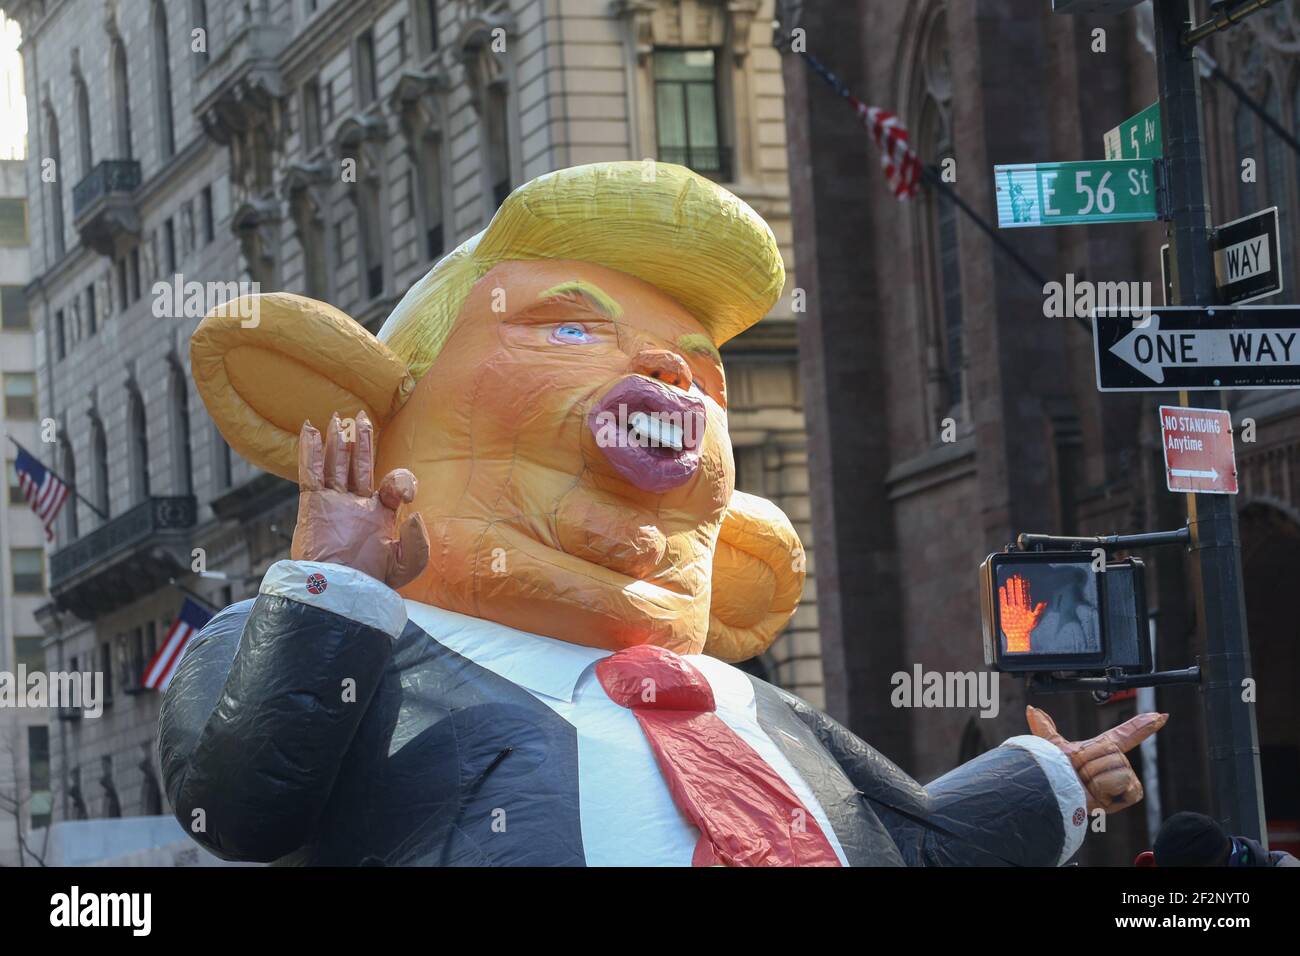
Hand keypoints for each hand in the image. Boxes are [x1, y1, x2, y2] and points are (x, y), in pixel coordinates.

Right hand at [291, 411, 429, 588]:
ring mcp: (334, 503)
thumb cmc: (371, 583)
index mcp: (381, 515)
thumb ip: (418, 542)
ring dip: (338, 440)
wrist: (337, 593)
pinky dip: (309, 449)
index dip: (402, 481)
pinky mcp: (313, 505)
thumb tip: (414, 514)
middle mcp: (357, 505)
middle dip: (363, 441)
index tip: (405, 495)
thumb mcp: (407, 566)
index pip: (394, 483)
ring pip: (336, 464)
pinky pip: (310, 472)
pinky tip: (308, 428)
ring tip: (338, 418)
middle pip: (361, 465)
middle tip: (362, 418)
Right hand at [999, 574, 1045, 651]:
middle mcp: (1018, 606)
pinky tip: (1002, 589)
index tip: (1025, 579)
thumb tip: (1044, 602)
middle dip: (1017, 584)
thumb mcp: (1034, 619)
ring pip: (1010, 595)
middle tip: (1016, 576)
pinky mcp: (1004, 611)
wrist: (1017, 636)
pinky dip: (1002, 595)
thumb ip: (1038, 610)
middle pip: (1017, 592)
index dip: (1025, 587)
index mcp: (1025, 606)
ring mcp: (1011, 608)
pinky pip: (1003, 601)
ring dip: (1010, 588)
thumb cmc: (1027, 629)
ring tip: (1009, 579)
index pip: (1025, 594)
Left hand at [1027, 705, 1167, 813]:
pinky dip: (1106, 786)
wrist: (1056, 795)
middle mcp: (1117, 763)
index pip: (1126, 734)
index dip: (1142, 724)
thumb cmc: (1055, 774)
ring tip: (1087, 785)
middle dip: (1091, 760)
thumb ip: (1045, 728)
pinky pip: (1124, 780)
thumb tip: (1031, 709)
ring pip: (1117, 765)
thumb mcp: (1051, 748)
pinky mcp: (1132, 793)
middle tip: (1079, 773)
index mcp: (1103, 750)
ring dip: (1096, 774)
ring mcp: (1126, 778)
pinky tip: (1099, 795)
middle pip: (1113, 750)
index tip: (1161, 715)